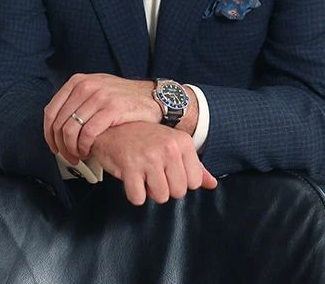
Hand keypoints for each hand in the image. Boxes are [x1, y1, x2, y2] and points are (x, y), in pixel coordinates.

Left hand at [43, 74, 160, 163]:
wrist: (152, 97)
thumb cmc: (124, 98)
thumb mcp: (97, 89)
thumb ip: (77, 101)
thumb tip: (57, 123)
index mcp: (78, 81)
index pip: (51, 111)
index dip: (49, 134)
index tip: (54, 147)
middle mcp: (86, 86)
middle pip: (59, 123)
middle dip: (60, 145)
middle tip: (68, 156)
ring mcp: (99, 96)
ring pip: (70, 130)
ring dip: (72, 149)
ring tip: (79, 155)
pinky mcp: (111, 108)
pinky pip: (87, 134)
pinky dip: (84, 147)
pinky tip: (89, 152)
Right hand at [91, 121, 217, 204]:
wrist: (112, 127)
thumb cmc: (143, 137)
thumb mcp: (172, 145)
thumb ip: (194, 166)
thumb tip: (213, 184)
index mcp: (182, 142)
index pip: (194, 182)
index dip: (179, 181)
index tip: (167, 169)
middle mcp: (168, 148)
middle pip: (178, 192)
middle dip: (164, 187)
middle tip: (152, 171)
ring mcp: (149, 157)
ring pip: (160, 197)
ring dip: (149, 190)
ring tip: (142, 172)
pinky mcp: (130, 166)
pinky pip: (139, 198)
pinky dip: (133, 193)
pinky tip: (131, 177)